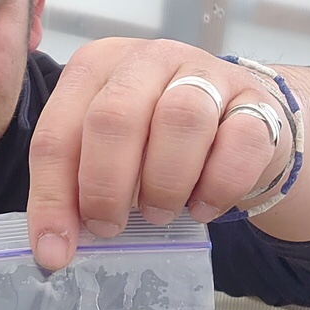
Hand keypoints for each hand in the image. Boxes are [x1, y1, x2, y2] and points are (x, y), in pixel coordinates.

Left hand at [27, 39, 288, 269]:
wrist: (238, 128)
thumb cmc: (158, 144)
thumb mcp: (106, 157)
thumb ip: (74, 191)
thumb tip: (53, 250)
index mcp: (97, 67)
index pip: (58, 132)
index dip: (52, 197)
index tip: (56, 250)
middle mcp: (149, 59)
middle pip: (114, 118)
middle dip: (106, 186)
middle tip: (110, 226)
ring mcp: (207, 73)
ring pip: (180, 119)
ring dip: (164, 183)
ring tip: (160, 213)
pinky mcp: (256, 101)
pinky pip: (240, 140)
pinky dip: (218, 186)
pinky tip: (203, 207)